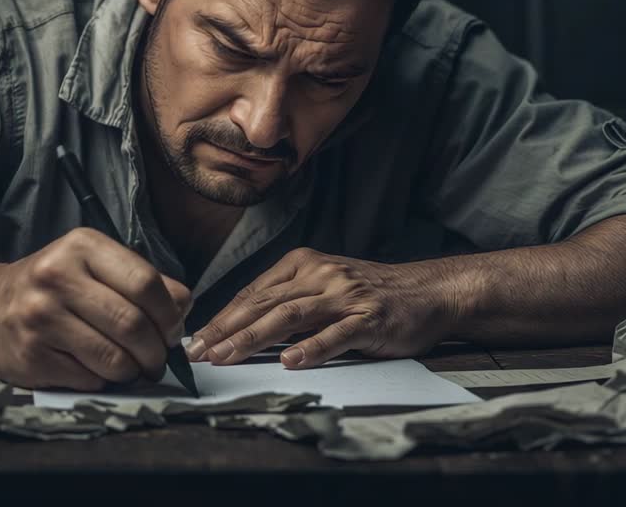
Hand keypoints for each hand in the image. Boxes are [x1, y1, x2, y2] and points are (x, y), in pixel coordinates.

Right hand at [0, 227, 190, 389]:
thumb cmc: (58, 286)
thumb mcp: (96, 265)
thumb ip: (143, 281)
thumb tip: (183, 309)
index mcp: (81, 247)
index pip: (145, 283)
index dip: (169, 314)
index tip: (172, 330)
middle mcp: (56, 277)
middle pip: (132, 324)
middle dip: (156, 350)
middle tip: (158, 359)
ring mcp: (40, 319)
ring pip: (114, 359)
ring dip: (134, 370)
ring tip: (133, 367)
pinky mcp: (30, 356)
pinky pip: (89, 379)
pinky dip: (104, 380)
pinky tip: (97, 368)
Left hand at [187, 248, 446, 368]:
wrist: (428, 292)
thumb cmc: (369, 294)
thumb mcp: (324, 287)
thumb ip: (287, 301)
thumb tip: (239, 327)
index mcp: (304, 263)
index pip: (254, 293)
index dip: (223, 317)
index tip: (196, 340)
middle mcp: (321, 274)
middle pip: (265, 304)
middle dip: (227, 330)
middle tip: (199, 352)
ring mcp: (346, 295)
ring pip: (291, 316)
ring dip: (254, 338)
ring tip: (228, 356)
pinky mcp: (370, 317)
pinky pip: (336, 334)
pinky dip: (311, 348)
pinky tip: (289, 362)